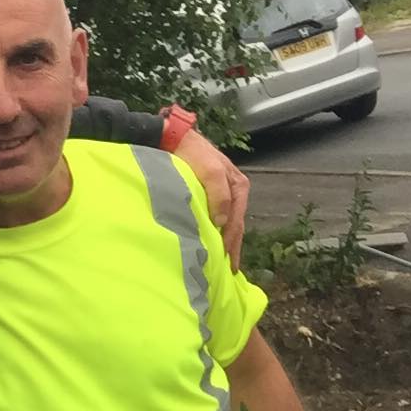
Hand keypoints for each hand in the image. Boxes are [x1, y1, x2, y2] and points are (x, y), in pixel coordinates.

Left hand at [172, 129, 248, 270]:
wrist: (171, 138)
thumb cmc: (192, 153)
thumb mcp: (209, 172)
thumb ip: (219, 196)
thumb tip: (223, 224)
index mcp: (239, 187)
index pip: (237, 222)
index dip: (232, 244)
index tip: (227, 263)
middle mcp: (233, 192)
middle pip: (234, 226)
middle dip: (232, 248)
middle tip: (227, 272)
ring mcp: (221, 194)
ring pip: (225, 224)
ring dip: (223, 242)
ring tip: (220, 263)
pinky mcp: (206, 194)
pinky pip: (214, 218)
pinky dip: (213, 233)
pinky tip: (209, 244)